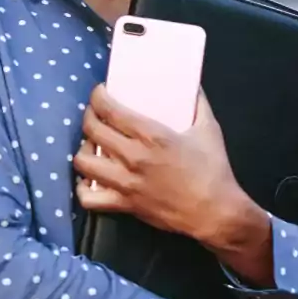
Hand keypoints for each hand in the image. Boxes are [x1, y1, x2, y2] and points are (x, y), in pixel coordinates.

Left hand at [74, 84, 243, 243]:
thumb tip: (193, 85)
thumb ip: (198, 104)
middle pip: (92, 130)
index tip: (100, 93)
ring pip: (83, 162)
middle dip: (88, 116)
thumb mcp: (209, 130)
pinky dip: (83, 188)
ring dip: (83, 149)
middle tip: (94, 114)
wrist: (215, 213)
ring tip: (91, 145)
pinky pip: (89, 198)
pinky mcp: (124, 204)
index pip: (110, 110)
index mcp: (152, 135)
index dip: (98, 97)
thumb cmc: (213, 171)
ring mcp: (125, 182)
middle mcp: (133, 157)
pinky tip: (89, 179)